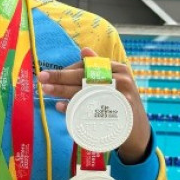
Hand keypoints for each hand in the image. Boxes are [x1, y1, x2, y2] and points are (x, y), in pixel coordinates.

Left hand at [36, 47, 151, 163]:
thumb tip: (84, 49)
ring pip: (84, 92)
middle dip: (60, 77)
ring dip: (62, 90)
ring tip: (46, 90)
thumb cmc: (120, 101)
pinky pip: (88, 110)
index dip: (67, 70)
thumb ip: (98, 67)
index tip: (50, 73)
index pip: (89, 66)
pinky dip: (72, 108)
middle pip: (85, 78)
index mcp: (119, 70)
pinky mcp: (114, 115)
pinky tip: (60, 106)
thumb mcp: (114, 81)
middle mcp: (121, 81)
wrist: (137, 130)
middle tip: (42, 77)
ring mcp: (119, 99)